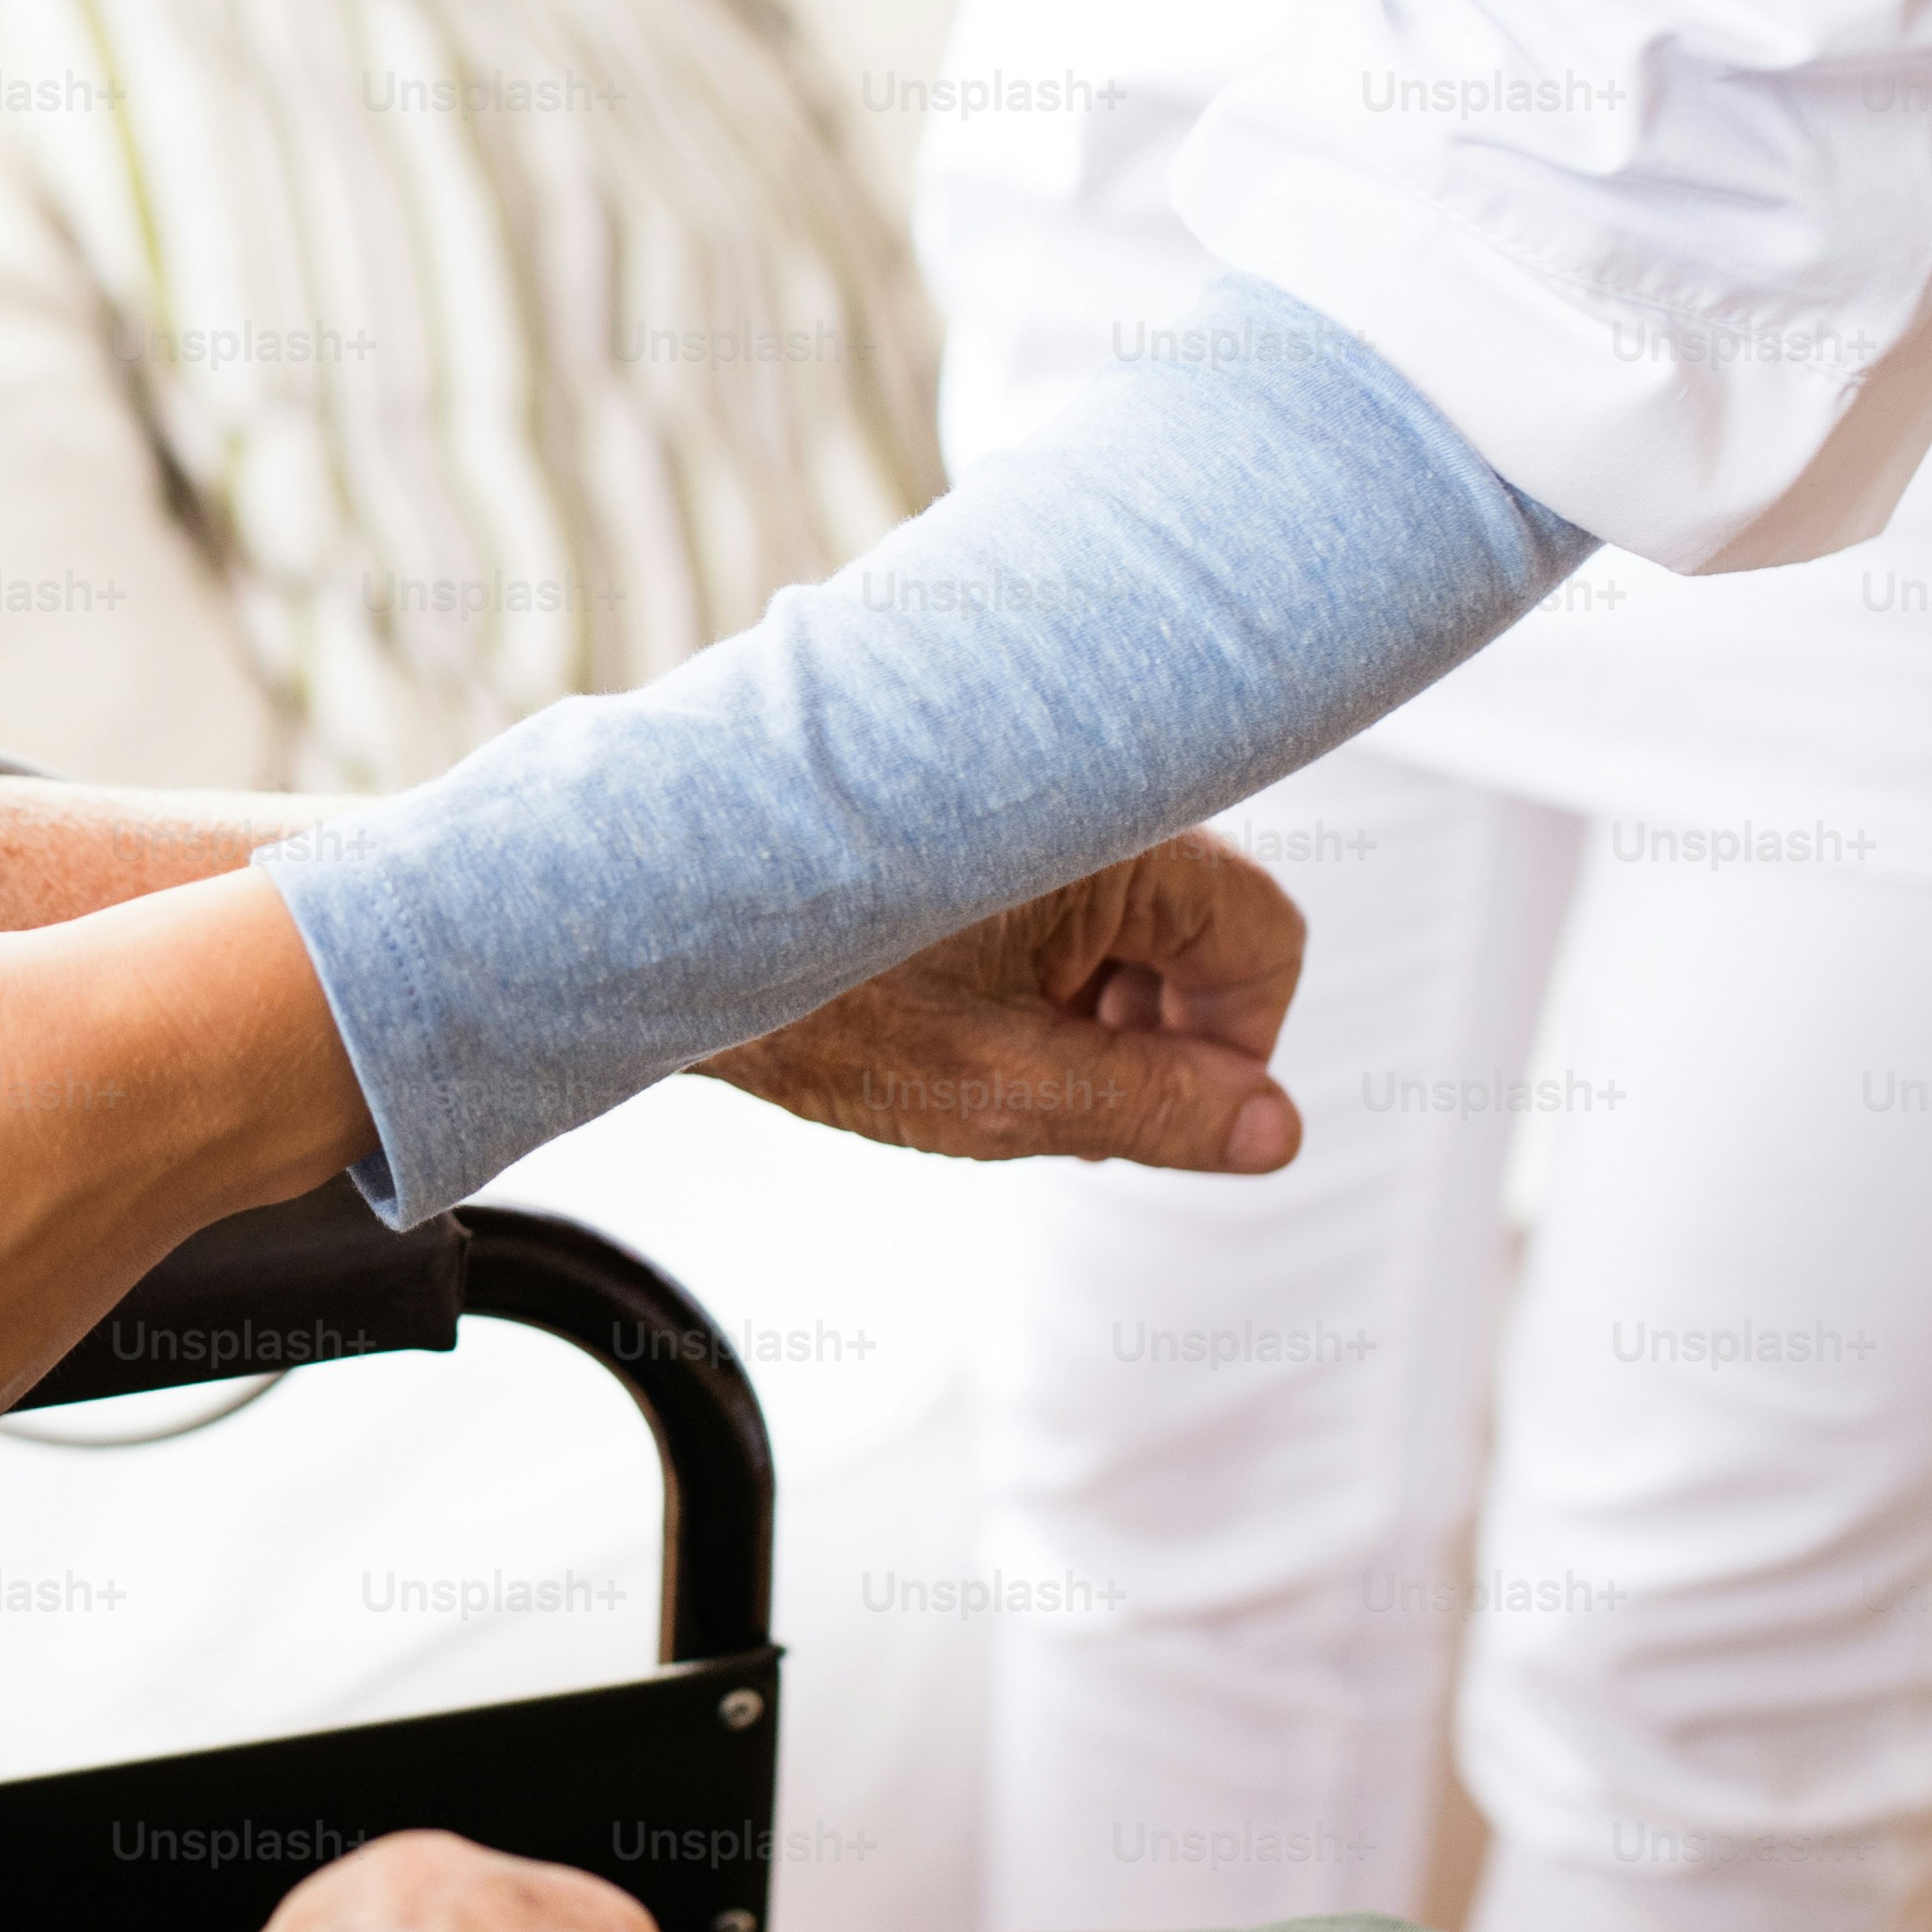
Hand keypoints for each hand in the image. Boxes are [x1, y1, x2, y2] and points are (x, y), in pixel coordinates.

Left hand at [704, 831, 1303, 1171]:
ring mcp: (1027, 807)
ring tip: (991, 1070)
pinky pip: (1054, 907)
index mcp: (1117, 838)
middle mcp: (1086, 798)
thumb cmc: (812, 998)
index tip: (1159, 1119)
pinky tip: (951, 1027)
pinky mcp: (972, 831)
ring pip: (1124, 926)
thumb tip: (1279, 1133)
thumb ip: (1153, 1109)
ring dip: (1091, 1015)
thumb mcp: (998, 1087)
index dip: (1235, 1049)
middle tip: (1064, 1111)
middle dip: (1153, 1038)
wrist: (652, 925)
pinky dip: (1033, 978)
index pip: (1265, 939)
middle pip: (1198, 934)